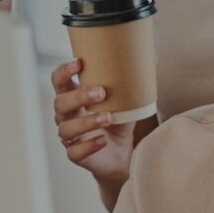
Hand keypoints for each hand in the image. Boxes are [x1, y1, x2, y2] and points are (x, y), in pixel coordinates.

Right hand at [50, 57, 146, 190]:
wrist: (122, 155)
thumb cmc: (119, 121)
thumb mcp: (128, 100)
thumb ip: (134, 80)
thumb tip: (154, 57)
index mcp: (73, 97)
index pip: (59, 81)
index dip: (64, 71)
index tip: (79, 62)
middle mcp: (66, 116)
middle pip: (60, 103)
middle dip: (79, 96)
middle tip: (101, 92)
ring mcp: (70, 137)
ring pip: (66, 129)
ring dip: (86, 121)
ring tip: (108, 117)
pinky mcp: (76, 155)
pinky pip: (75, 152)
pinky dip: (89, 146)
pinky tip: (103, 140)